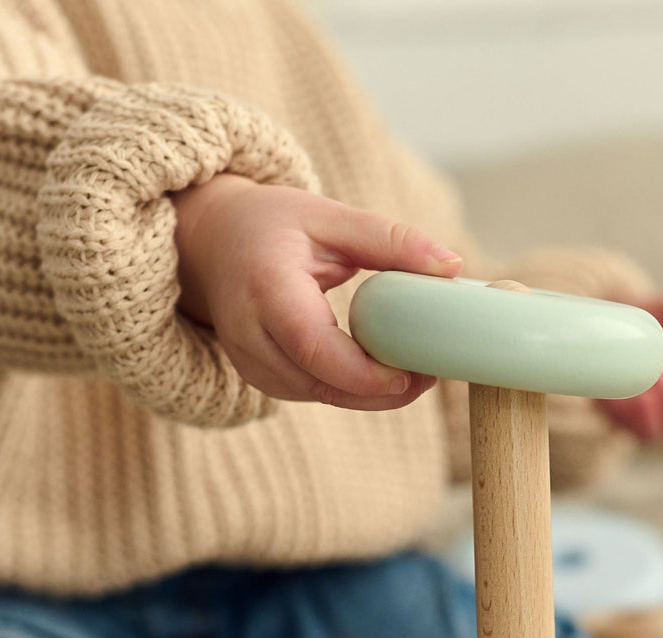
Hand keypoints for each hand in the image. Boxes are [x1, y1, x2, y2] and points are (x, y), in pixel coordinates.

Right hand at [172, 175, 462, 409]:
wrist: (211, 243)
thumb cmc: (270, 225)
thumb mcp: (328, 217)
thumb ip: (390, 239)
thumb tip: (451, 266)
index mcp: (265, 287)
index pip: (312, 345)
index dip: (363, 371)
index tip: (413, 373)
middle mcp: (248, 333)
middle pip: (319, 384)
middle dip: (380, 392)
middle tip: (431, 376)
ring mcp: (249, 362)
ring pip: (320, 396)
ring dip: (371, 395)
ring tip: (417, 371)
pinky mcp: (259, 377)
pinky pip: (313, 393)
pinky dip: (351, 389)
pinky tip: (383, 372)